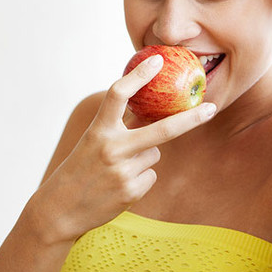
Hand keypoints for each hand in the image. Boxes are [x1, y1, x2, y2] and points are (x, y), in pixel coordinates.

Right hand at [33, 55, 216, 243]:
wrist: (59, 210)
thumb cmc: (81, 167)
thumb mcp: (94, 140)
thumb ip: (121, 124)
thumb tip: (152, 105)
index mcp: (98, 130)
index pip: (118, 94)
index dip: (139, 75)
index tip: (157, 60)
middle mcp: (111, 149)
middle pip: (161, 130)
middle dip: (190, 119)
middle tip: (212, 108)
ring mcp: (122, 172)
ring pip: (155, 153)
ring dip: (145, 155)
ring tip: (117, 168)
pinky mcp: (131, 192)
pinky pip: (151, 175)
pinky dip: (141, 176)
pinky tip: (119, 183)